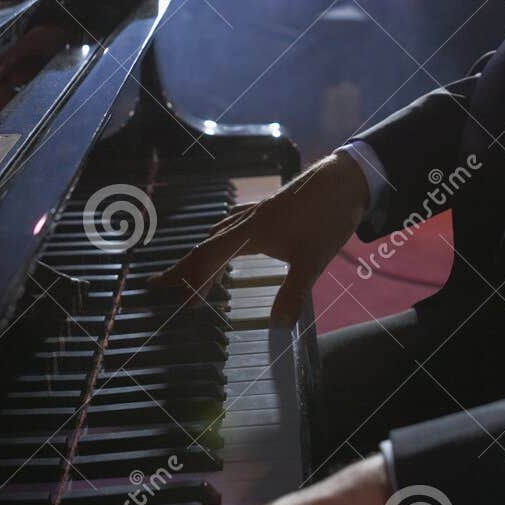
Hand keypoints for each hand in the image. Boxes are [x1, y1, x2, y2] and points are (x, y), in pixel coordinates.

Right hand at [150, 150, 370, 327]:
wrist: (347, 178)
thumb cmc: (329, 216)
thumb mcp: (313, 260)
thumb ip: (294, 293)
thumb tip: (278, 326)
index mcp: (251, 232)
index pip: (209, 258)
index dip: (194, 282)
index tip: (183, 304)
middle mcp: (248, 220)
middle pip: (205, 245)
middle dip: (182, 266)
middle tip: (157, 283)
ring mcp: (258, 212)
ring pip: (218, 233)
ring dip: (201, 252)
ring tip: (190, 269)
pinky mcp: (270, 208)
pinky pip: (234, 222)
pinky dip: (221, 236)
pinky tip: (228, 238)